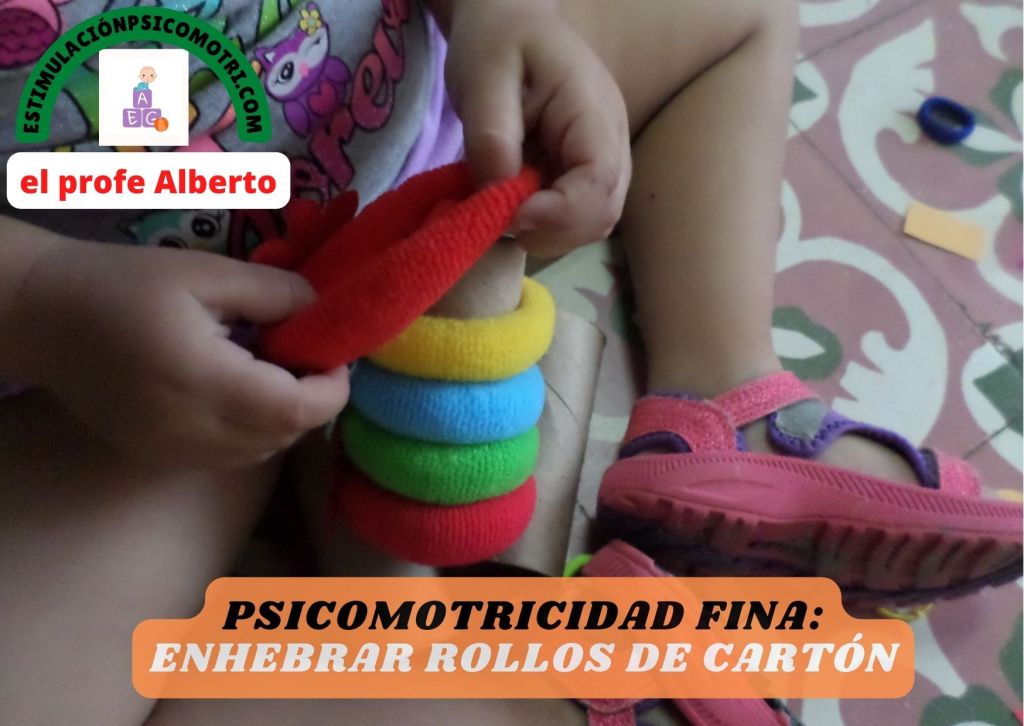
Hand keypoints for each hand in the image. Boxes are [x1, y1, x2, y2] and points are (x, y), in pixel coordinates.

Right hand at [5, 239, 348, 469]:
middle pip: (284, 436)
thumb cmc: (126, 284)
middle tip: (302, 354)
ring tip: (269, 370)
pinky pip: (230, 458)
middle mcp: (190, 430)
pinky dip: (252, 431)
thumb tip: (325, 313)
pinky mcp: (159, 459)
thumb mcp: (207, 272)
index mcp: (203, 380)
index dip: (331, 389)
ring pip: (261, 453)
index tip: (333, 354)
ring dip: (283, 418)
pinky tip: (237, 392)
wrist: (46, 317)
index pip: (295, 411)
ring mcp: (172, 453)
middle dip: (311, 400)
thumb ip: (277, 293)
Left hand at [438, 0, 630, 256]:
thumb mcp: (483, 74)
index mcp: (592, 113)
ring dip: (543, 233)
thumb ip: (491, 132)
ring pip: (588, 226)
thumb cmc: (499, 41)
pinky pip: (572, 219)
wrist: (511, 25)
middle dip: (549, 232)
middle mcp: (610, 144)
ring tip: (498, 208)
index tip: (509, 215)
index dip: (558, 214)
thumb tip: (498, 191)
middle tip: (495, 218)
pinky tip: (507, 205)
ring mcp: (600, 163)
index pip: (599, 183)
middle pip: (601, 215)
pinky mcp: (580, 176)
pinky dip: (539, 226)